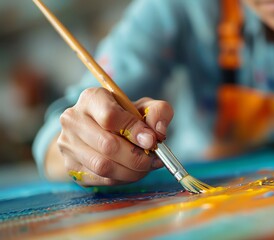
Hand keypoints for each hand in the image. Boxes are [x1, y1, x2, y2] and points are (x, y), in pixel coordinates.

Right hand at [57, 87, 173, 185]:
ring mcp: (68, 144)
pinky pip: (100, 179)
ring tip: (146, 167)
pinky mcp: (70, 166)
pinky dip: (121, 179)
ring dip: (131, 171)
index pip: (111, 116)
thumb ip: (158, 112)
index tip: (152, 141)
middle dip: (137, 157)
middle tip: (154, 160)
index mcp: (92, 98)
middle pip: (107, 145)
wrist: (100, 131)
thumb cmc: (125, 117)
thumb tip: (157, 133)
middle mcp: (74, 119)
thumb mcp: (145, 107)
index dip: (134, 131)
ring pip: (103, 166)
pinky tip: (132, 172)